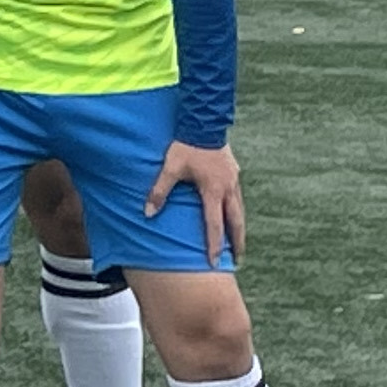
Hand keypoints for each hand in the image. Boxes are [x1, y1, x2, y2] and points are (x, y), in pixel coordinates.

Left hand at [142, 140, 241, 266]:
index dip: (214, 246)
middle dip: (237, 242)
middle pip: (236, 222)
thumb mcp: (169, 168)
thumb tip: (147, 213)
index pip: (215, 225)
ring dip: (238, 227)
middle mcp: (228, 188)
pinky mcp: (234, 172)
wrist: (204, 123)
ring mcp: (234, 180)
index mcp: (213, 191)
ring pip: (240, 210)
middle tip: (238, 260)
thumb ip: (159, 191)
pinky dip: (236, 210)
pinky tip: (232, 213)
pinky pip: (237, 197)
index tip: (215, 263)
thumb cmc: (185, 145)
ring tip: (238, 241)